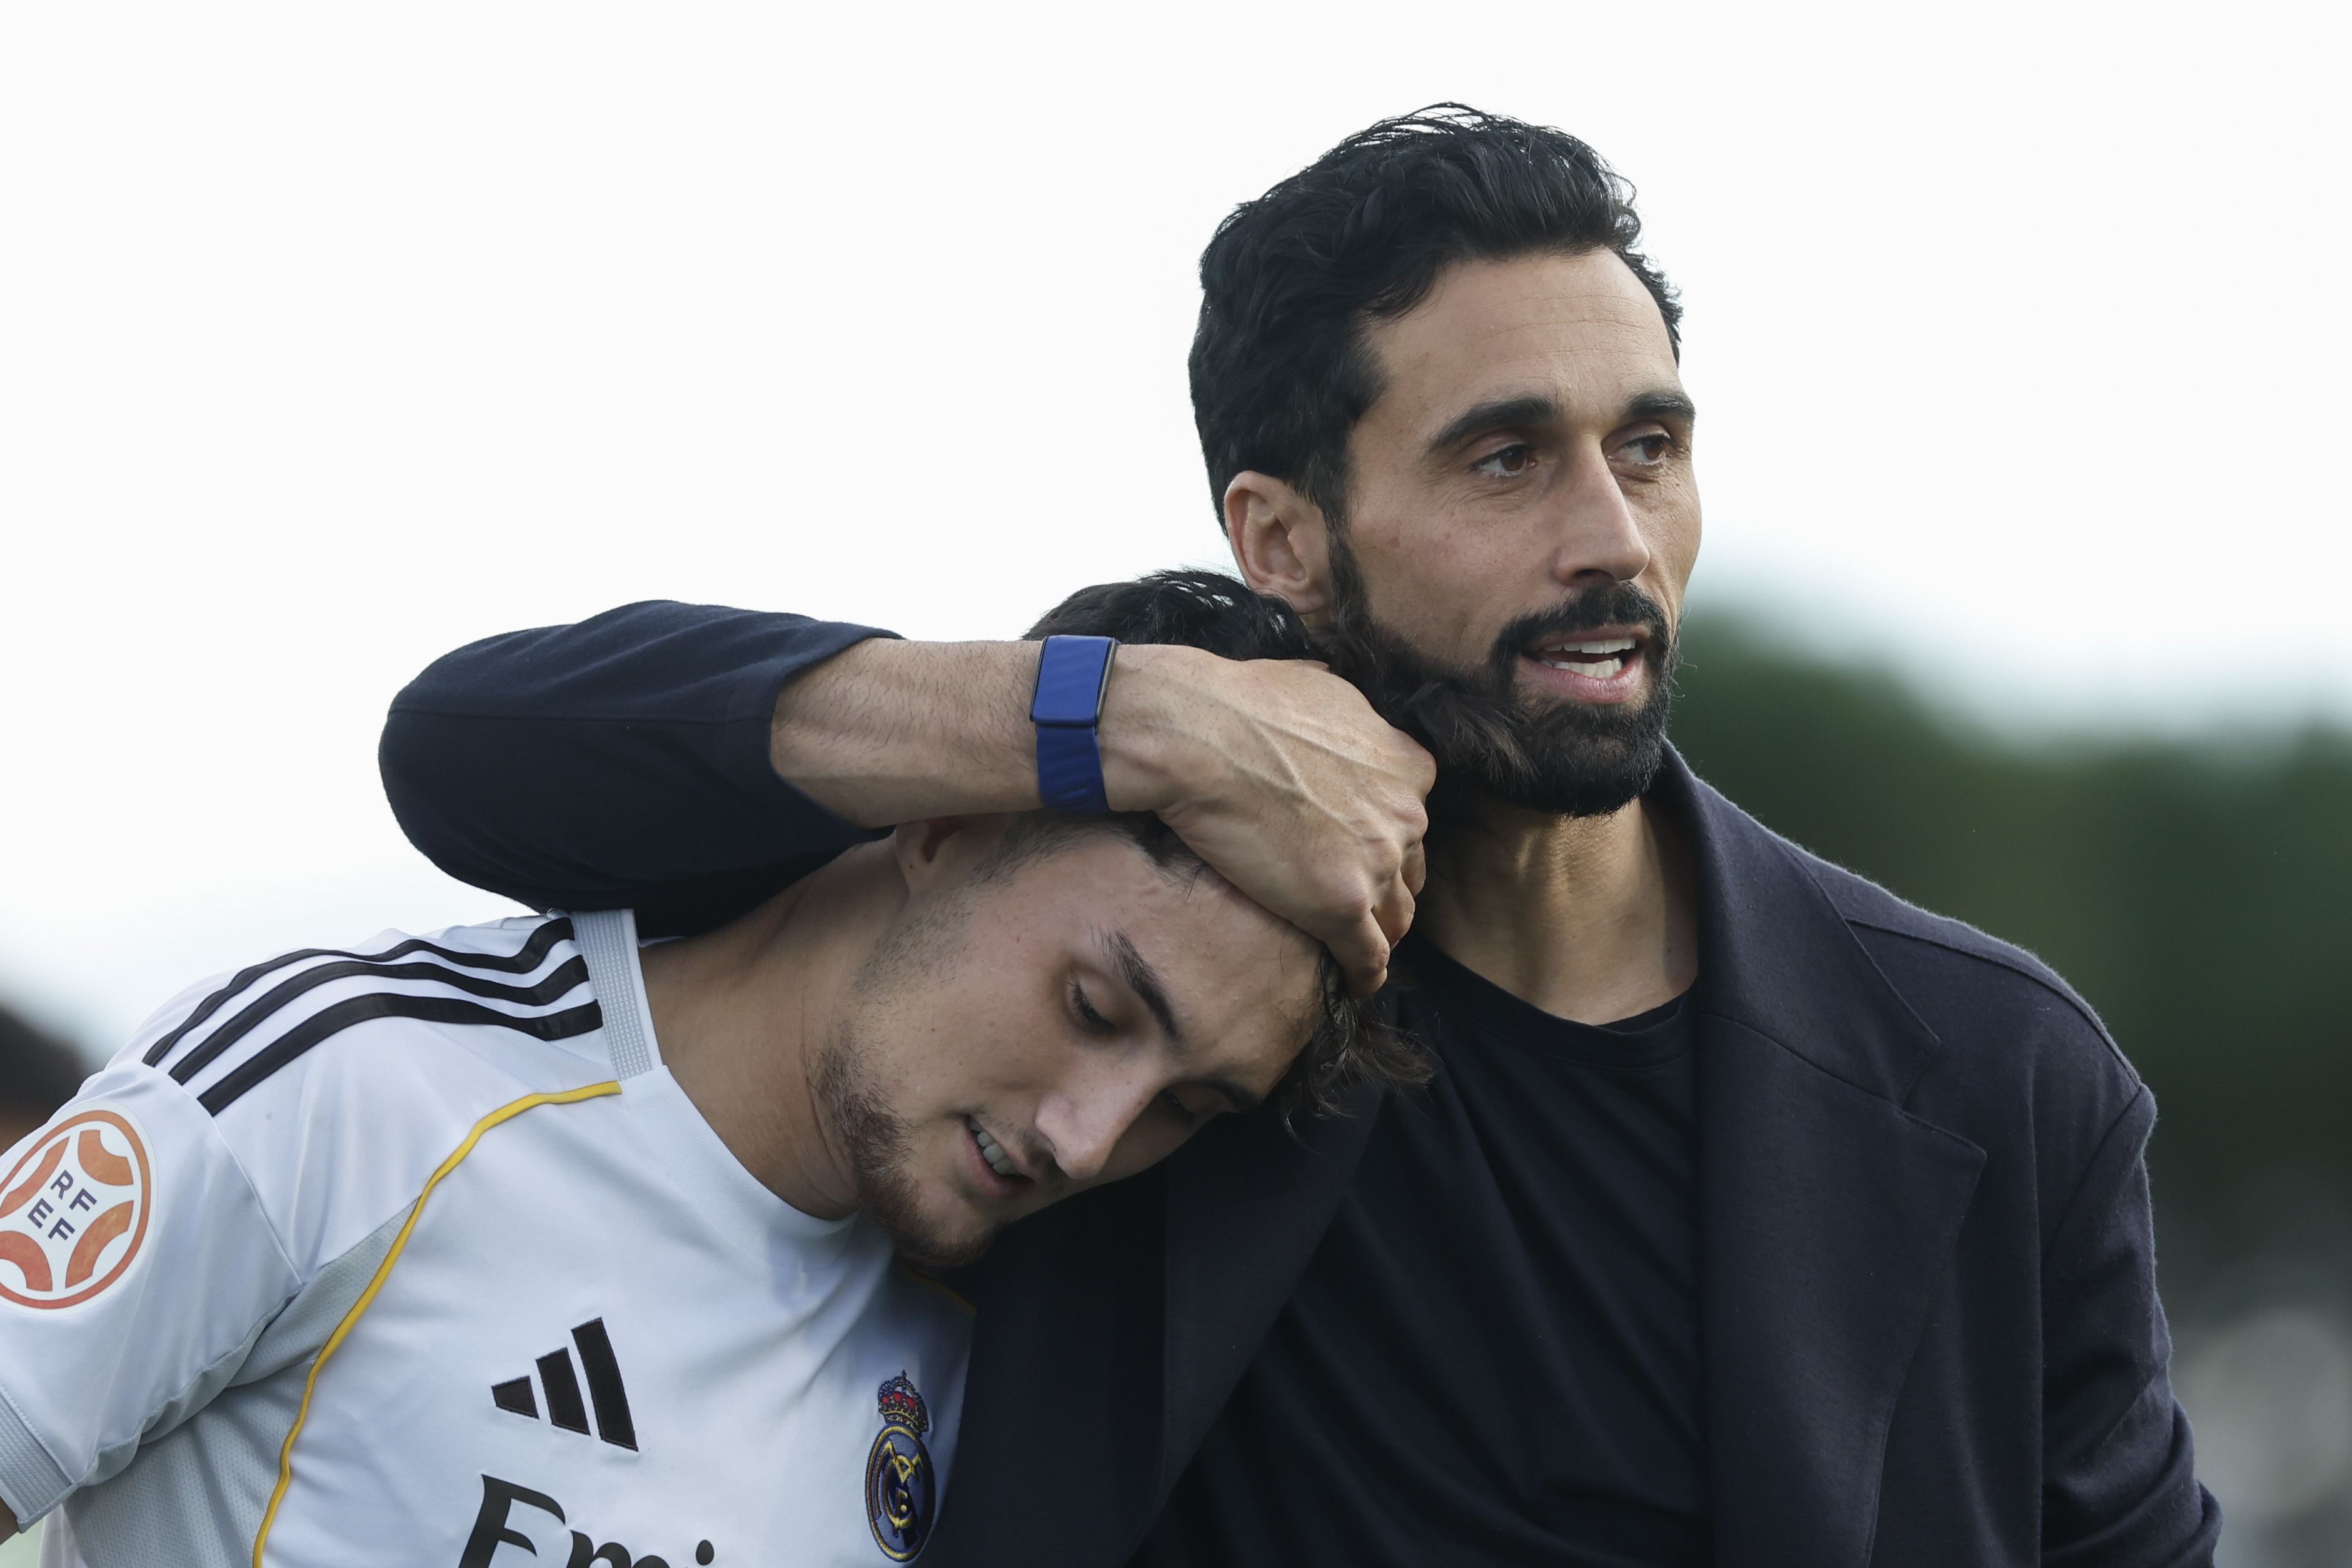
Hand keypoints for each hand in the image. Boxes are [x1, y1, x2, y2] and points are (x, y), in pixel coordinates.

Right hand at [1100, 645, 1433, 993]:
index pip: (1410, 823)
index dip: (1386, 844)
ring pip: (1394, 919)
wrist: (1199, 735)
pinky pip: (1368, 957)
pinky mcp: (1342, 905)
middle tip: (1353, 903)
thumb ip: (1346, 714)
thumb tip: (1334, 709)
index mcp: (1406, 766)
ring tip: (1352, 948)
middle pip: (1409, 872)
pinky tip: (1352, 983)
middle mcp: (1405, 815)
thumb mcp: (1318, 687)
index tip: (1363, 857)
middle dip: (1385, 889)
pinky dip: (1363, 974)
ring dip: (1375, 934)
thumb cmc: (1242, 703)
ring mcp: (1377, 863)